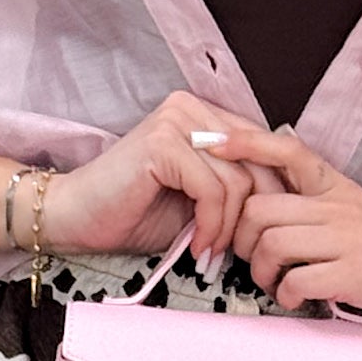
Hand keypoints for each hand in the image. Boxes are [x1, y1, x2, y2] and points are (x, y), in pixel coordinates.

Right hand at [43, 91, 288, 262]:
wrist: (77, 219)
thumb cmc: (134, 212)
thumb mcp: (198, 200)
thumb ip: (234, 189)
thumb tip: (285, 203)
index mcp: (203, 114)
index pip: (262, 149)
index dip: (270, 196)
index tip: (256, 236)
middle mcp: (191, 107)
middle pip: (256, 163)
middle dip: (252, 216)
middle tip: (236, 252)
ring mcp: (175, 120)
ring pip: (236, 180)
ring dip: (228, 228)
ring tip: (211, 253)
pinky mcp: (162, 142)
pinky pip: (212, 189)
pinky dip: (211, 226)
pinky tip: (197, 247)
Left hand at [227, 132, 361, 345]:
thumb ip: (322, 210)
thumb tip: (275, 208)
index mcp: (341, 191)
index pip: (290, 151)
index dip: (248, 144)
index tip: (215, 144)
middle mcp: (343, 207)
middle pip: (262, 207)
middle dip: (244, 241)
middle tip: (254, 263)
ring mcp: (352, 239)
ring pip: (274, 242)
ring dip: (264, 273)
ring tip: (278, 286)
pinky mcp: (359, 273)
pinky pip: (299, 279)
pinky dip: (289, 296)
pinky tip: (300, 301)